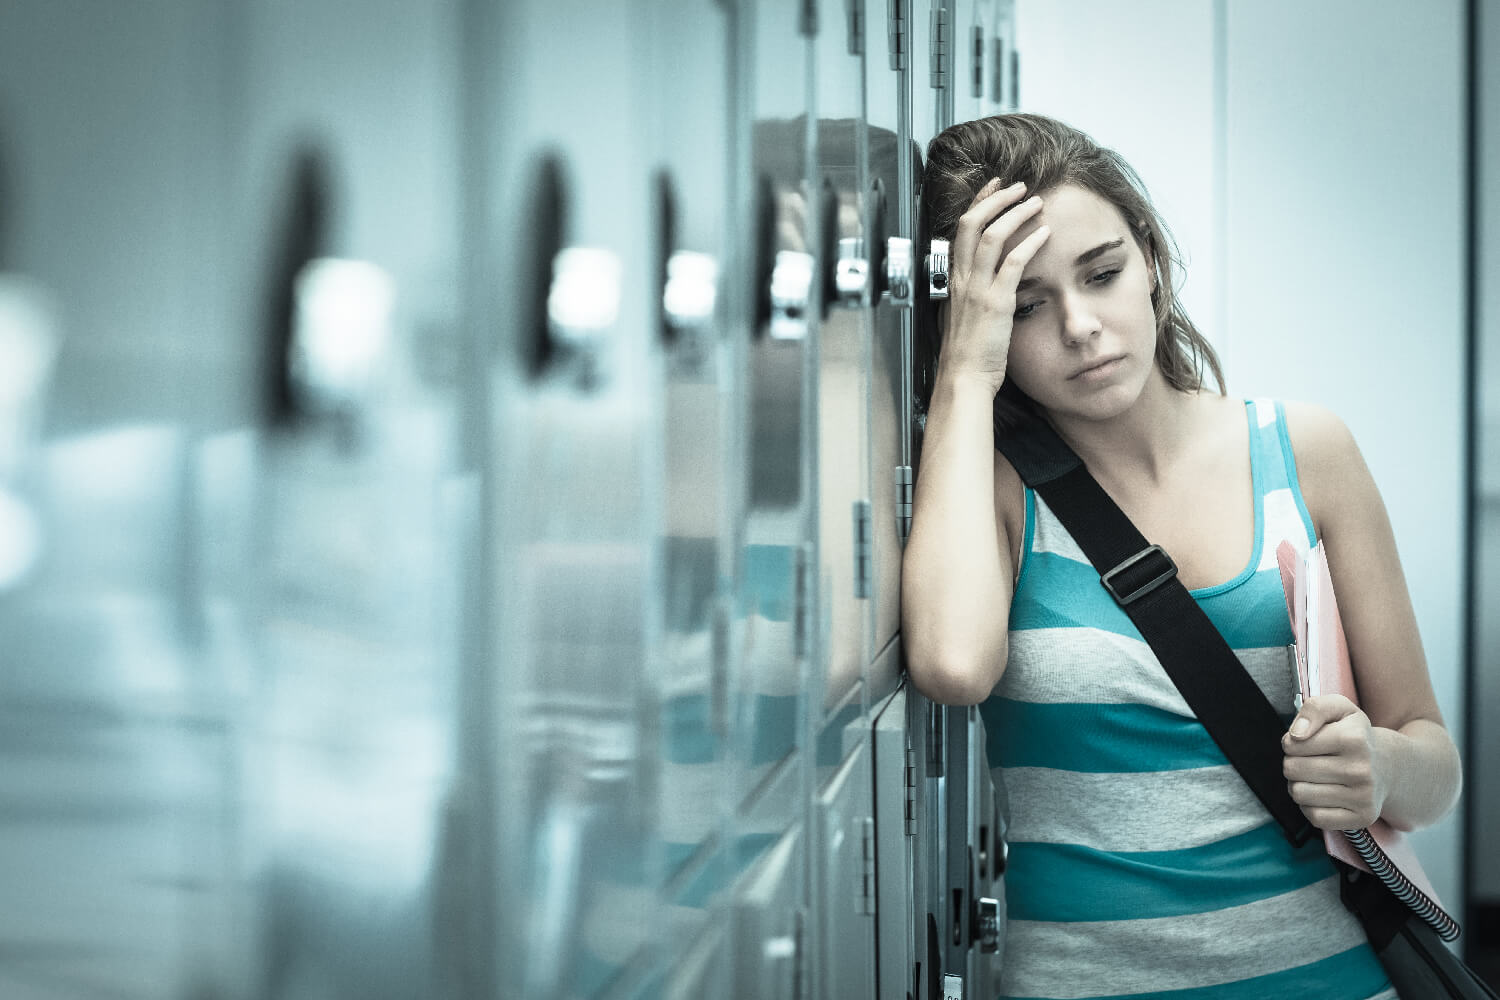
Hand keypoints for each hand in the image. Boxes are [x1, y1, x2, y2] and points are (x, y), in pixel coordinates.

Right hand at [938, 178, 1050, 393]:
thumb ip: (974, 294)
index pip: (961, 230)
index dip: (978, 203)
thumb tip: (987, 282)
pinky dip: (1030, 243)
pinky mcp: (995, 303)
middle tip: (1018, 186)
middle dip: (996, 198)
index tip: (994, 188)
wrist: (963, 379)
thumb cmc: (968, 355)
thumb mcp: (966, 316)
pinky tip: (1044, 234)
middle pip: (972, 223)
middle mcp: (962, 279)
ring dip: (1015, 213)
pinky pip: (1013, 263)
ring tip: (1035, 202)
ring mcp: (977, 290)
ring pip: (992, 235)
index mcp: (954, 281)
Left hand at [1281, 695, 1388, 830]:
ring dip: (1298, 785)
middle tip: (1310, 761)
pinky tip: (1324, 794)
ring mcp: (1364, 797)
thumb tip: (1296, 735)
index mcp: (1354, 739)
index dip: (1291, 742)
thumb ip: (1314, 709)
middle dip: (1293, 763)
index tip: (1305, 742)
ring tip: (1315, 777)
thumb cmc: (1355, 735)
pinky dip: (1310, 806)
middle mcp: (1362, 770)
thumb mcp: (1339, 709)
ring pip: (1299, 794)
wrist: (1388, 767)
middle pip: (1292, 770)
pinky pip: (1314, 816)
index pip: (1291, 744)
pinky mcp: (1362, 818)